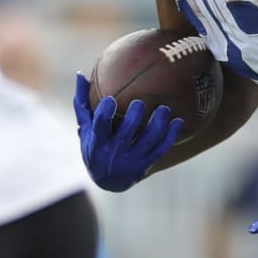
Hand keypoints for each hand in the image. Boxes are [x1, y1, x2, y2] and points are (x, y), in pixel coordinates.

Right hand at [73, 72, 182, 191]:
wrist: (108, 182)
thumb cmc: (94, 147)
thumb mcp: (85, 129)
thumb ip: (83, 104)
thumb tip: (80, 75)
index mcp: (97, 142)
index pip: (100, 127)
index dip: (105, 113)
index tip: (111, 100)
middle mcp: (114, 153)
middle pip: (127, 133)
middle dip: (134, 117)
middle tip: (140, 103)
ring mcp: (131, 160)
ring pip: (148, 141)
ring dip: (158, 124)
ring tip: (163, 109)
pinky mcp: (146, 165)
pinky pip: (161, 149)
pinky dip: (171, 135)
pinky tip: (178, 121)